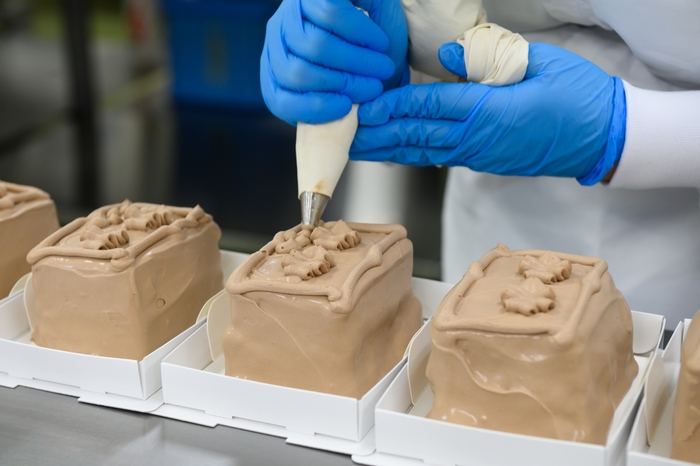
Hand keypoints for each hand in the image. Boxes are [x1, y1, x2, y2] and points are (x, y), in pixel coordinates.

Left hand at [261, 0, 407, 124]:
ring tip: (382, 66)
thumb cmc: (363, 48)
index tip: (344, 109)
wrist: (372, 4)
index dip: (309, 109)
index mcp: (279, 69)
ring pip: (316, 47)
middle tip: (374, 88)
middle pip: (297, 74)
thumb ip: (342, 106)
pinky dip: (360, 33)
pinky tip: (377, 40)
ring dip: (356, 62)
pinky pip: (332, 17)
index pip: (278, 98)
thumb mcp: (349, 82)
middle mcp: (278, 39)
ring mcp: (291, 12)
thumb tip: (345, 140)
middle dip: (342, 85)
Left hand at [351, 43, 625, 184]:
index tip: (363, 104)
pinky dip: (411, 154)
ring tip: (358, 147)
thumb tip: (443, 54)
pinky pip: (438, 157)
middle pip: (414, 135)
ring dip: (387, 149)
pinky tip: (394, 151)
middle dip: (377, 133)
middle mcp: (476, 139)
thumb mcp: (537, 62)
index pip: (426, 105)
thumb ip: (486, 58)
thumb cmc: (579, 95)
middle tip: (344, 132)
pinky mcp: (485, 162)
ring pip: (422, 151)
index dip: (391, 105)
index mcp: (486, 111)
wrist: (606, 139)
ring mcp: (479, 155)